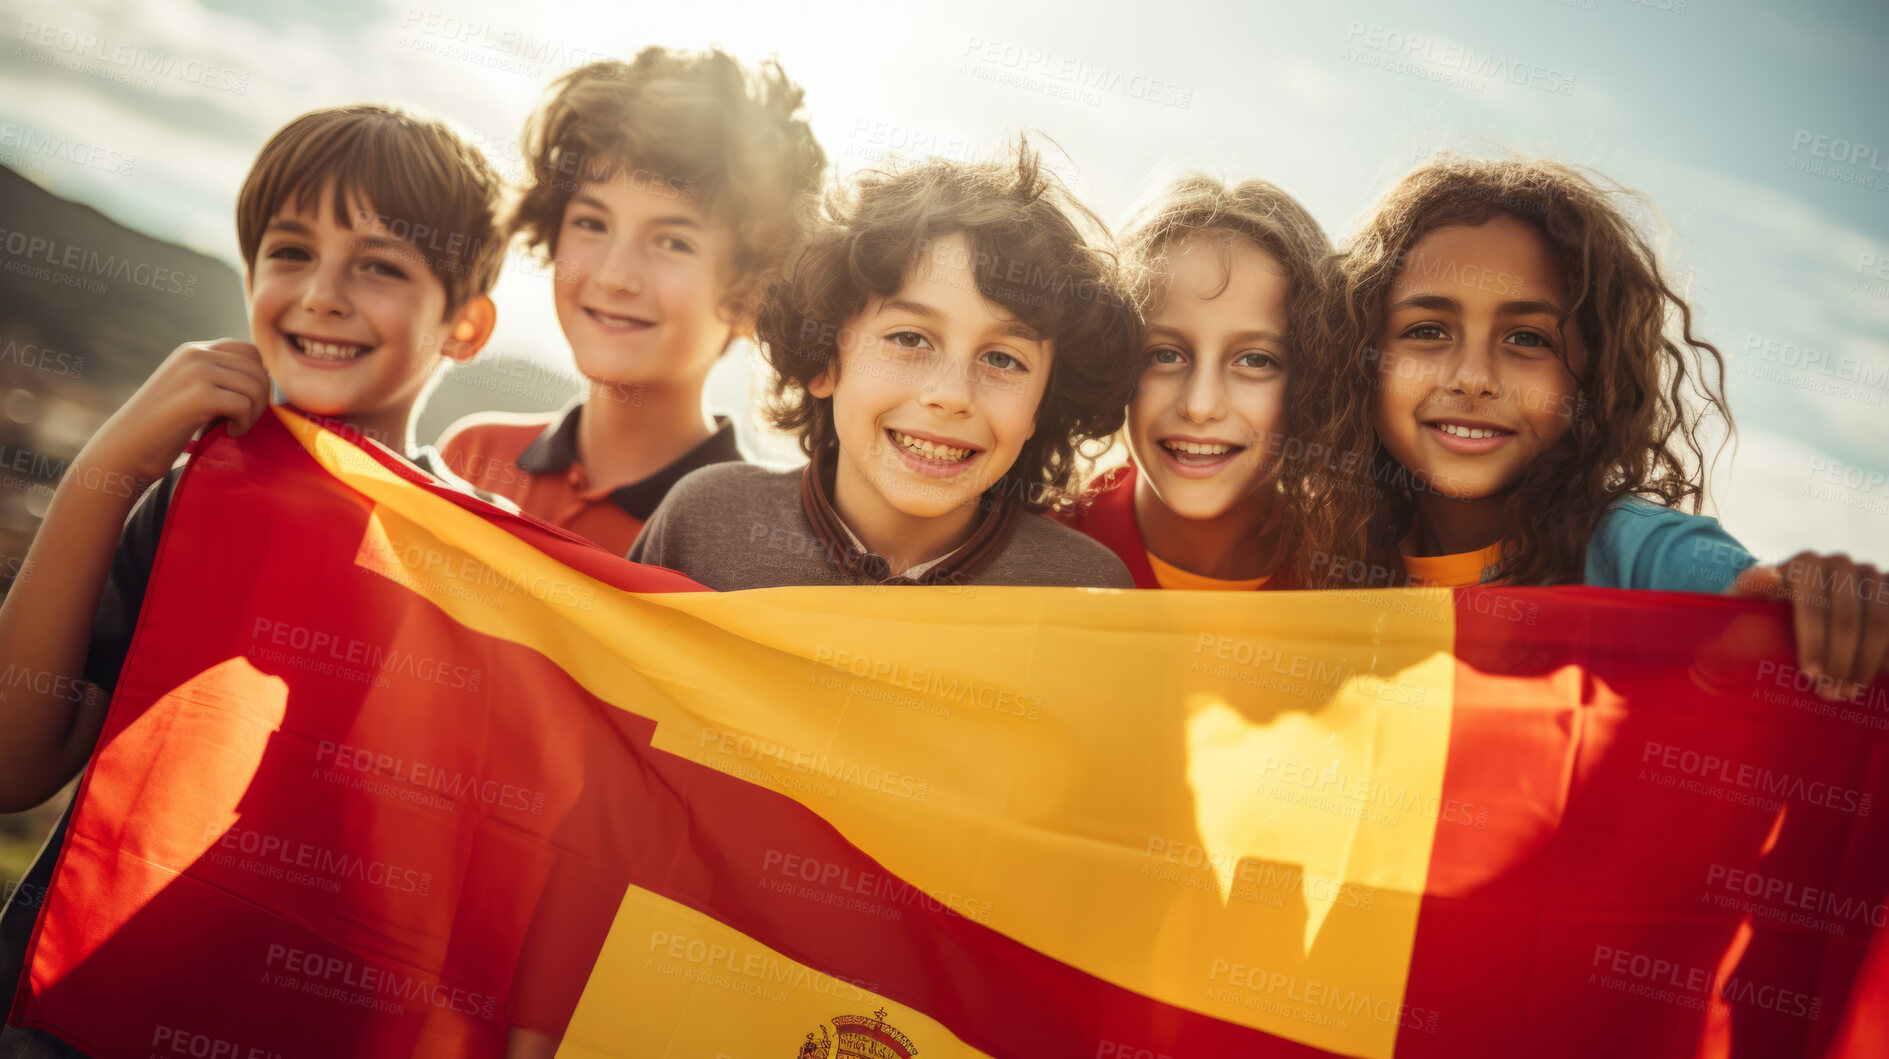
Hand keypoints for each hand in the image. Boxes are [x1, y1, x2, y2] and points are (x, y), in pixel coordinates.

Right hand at [80, 339, 272, 484]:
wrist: (125, 448)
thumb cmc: (163, 427)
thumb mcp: (190, 390)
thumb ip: (219, 378)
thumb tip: (266, 378)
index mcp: (194, 350)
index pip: (249, 351)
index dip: (257, 379)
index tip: (245, 404)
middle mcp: (195, 354)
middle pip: (257, 369)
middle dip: (260, 399)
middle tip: (242, 421)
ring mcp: (196, 372)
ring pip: (255, 386)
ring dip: (254, 413)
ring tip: (234, 427)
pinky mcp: (199, 395)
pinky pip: (245, 404)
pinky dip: (244, 423)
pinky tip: (227, 433)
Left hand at [1728, 552, 1888, 700]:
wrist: (1792, 610)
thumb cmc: (1762, 612)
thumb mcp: (1744, 604)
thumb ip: (1746, 591)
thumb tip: (1771, 576)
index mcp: (1805, 564)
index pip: (1813, 606)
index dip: (1814, 643)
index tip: (1810, 675)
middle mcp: (1840, 564)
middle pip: (1848, 620)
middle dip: (1840, 661)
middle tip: (1832, 694)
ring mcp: (1871, 575)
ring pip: (1879, 625)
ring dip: (1866, 663)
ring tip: (1851, 691)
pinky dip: (1887, 655)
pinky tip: (1879, 676)